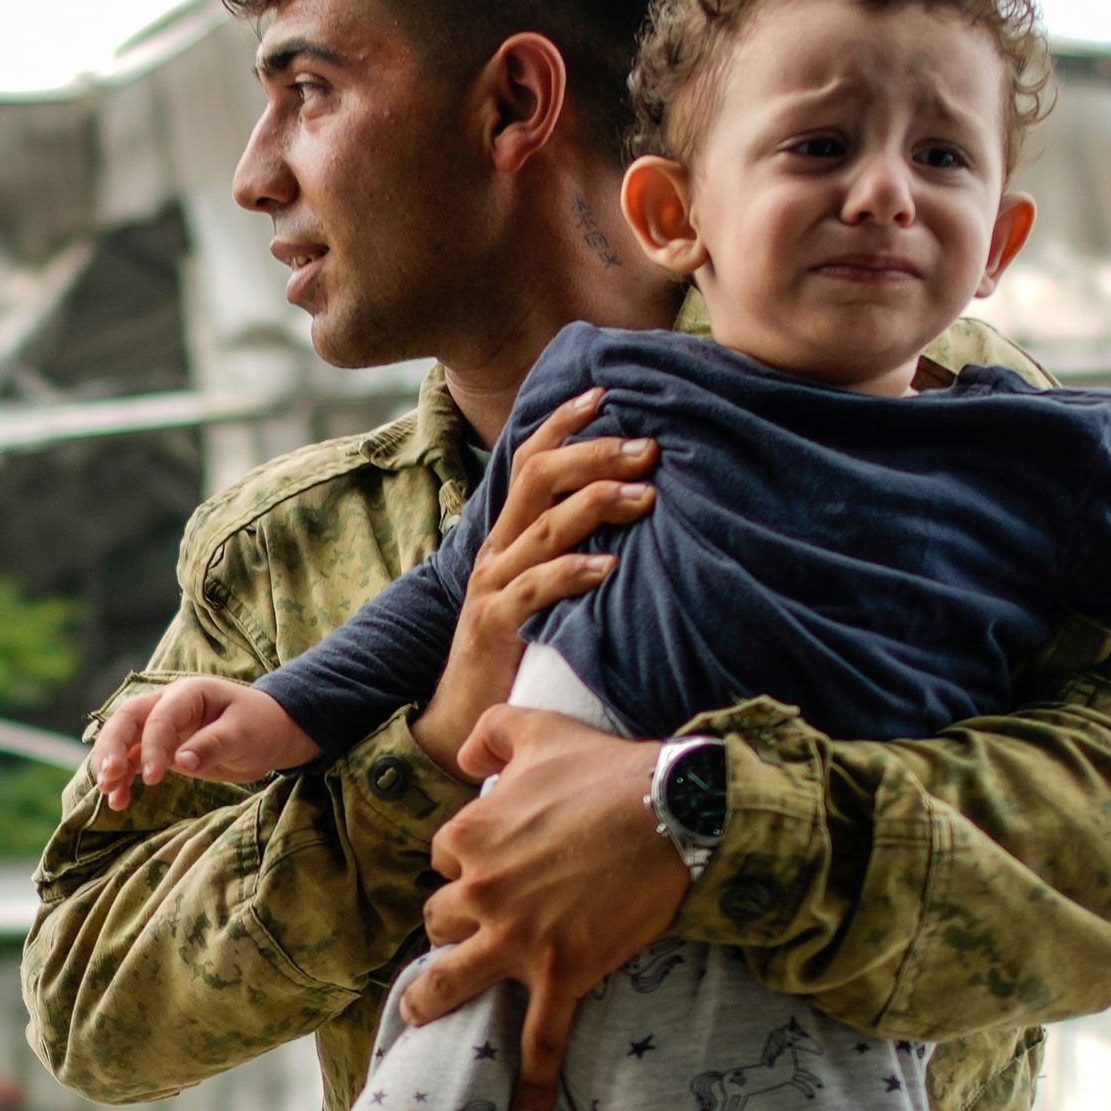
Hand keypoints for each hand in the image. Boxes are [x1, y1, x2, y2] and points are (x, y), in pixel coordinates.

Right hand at [91, 677, 319, 811]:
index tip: (153, 778)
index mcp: (189, 694)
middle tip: (108, 776)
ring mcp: (162, 726)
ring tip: (108, 792)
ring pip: (125, 740)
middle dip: (113, 747)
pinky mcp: (162, 748)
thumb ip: (213, 745)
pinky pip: (134, 760)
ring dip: (112, 764)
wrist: (269, 733)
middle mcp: (168, 705)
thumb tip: (182, 762)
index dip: (152, 746)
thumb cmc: (260, 726)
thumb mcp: (244, 733)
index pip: (160, 717)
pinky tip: (118, 801)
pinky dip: (124, 779)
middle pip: (127, 719)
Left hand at [412, 705, 684, 1110]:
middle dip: (454, 921)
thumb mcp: (539, 727)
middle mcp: (480, 891)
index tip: (496, 863)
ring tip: (422, 1013)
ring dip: (434, 996)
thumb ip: (492, 732)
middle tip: (477, 925)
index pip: (446, 858)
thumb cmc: (610, 770)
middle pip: (441, 918)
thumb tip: (467, 755)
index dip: (469, 860)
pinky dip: (529, 1085)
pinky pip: (539, 1040)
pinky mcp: (561, 975)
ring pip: (453, 978)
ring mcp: (517, 940)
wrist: (674, 812)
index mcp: (469, 836)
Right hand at [417, 388, 652, 778]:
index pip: (529, 458)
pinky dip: (574, 573)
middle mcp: (497, 548)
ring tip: (646, 496)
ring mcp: (492, 585)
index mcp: (508, 533)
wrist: (463, 715)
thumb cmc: (516, 647)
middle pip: (539, 478)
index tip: (606, 394)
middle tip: (648, 449)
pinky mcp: (496, 626)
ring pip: (543, 527)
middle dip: (594, 454)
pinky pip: (536, 590)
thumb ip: (570, 550)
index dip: (563, 422)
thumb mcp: (542, 588)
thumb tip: (631, 512)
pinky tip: (610, 567)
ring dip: (598, 504)